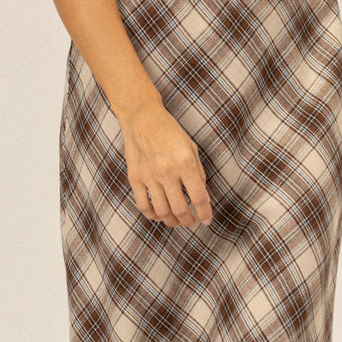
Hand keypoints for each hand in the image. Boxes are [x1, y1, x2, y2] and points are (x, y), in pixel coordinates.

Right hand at [119, 97, 212, 227]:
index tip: (206, 220)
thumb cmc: (170, 131)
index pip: (198, 197)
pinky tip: (158, 216)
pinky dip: (152, 215)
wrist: (142, 118)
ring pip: (162, 211)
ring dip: (171, 221)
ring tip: (177, 222)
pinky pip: (143, 205)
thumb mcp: (191, 148)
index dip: (204, 213)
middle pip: (180, 209)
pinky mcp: (135, 178)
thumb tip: (201, 197)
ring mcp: (149, 176)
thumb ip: (198, 172)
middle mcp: (167, 171)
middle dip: (188, 221)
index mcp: (185, 163)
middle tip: (191, 223)